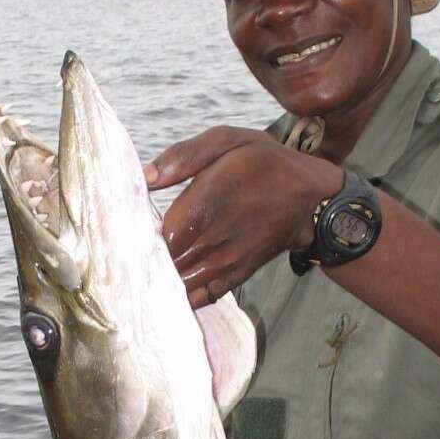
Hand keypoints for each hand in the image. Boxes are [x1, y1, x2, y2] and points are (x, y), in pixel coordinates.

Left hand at [146, 127, 342, 307]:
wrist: (310, 200)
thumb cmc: (266, 163)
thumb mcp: (228, 141)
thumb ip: (184, 156)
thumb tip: (145, 177)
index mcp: (205, 202)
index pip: (158, 232)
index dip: (139, 234)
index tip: (129, 226)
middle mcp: (212, 238)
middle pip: (164, 261)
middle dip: (145, 259)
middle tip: (129, 253)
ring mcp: (224, 263)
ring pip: (179, 282)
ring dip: (161, 279)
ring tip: (146, 271)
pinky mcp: (234, 277)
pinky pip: (200, 297)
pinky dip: (182, 297)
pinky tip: (169, 289)